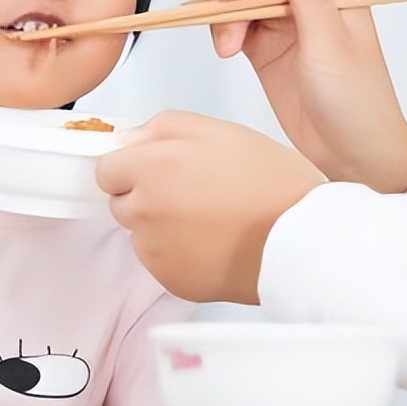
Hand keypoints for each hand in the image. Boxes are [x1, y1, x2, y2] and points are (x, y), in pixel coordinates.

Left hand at [97, 110, 324, 303]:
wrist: (300, 240)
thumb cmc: (270, 183)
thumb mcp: (220, 130)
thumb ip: (165, 126)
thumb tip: (131, 138)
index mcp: (153, 168)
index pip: (106, 169)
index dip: (132, 165)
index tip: (156, 167)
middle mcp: (145, 211)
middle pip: (120, 201)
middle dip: (145, 194)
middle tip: (192, 190)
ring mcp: (155, 250)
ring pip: (140, 233)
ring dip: (161, 225)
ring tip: (209, 217)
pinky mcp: (171, 280)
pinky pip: (160, 261)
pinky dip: (178, 253)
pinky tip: (212, 242)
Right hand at [209, 0, 406, 192]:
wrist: (355, 153)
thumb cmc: (356, 101)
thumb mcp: (330, 46)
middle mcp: (308, 6)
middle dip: (233, 6)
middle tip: (225, 41)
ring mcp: (286, 29)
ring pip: (242, 7)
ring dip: (224, 21)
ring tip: (225, 53)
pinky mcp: (267, 52)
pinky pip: (237, 30)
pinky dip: (220, 31)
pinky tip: (213, 41)